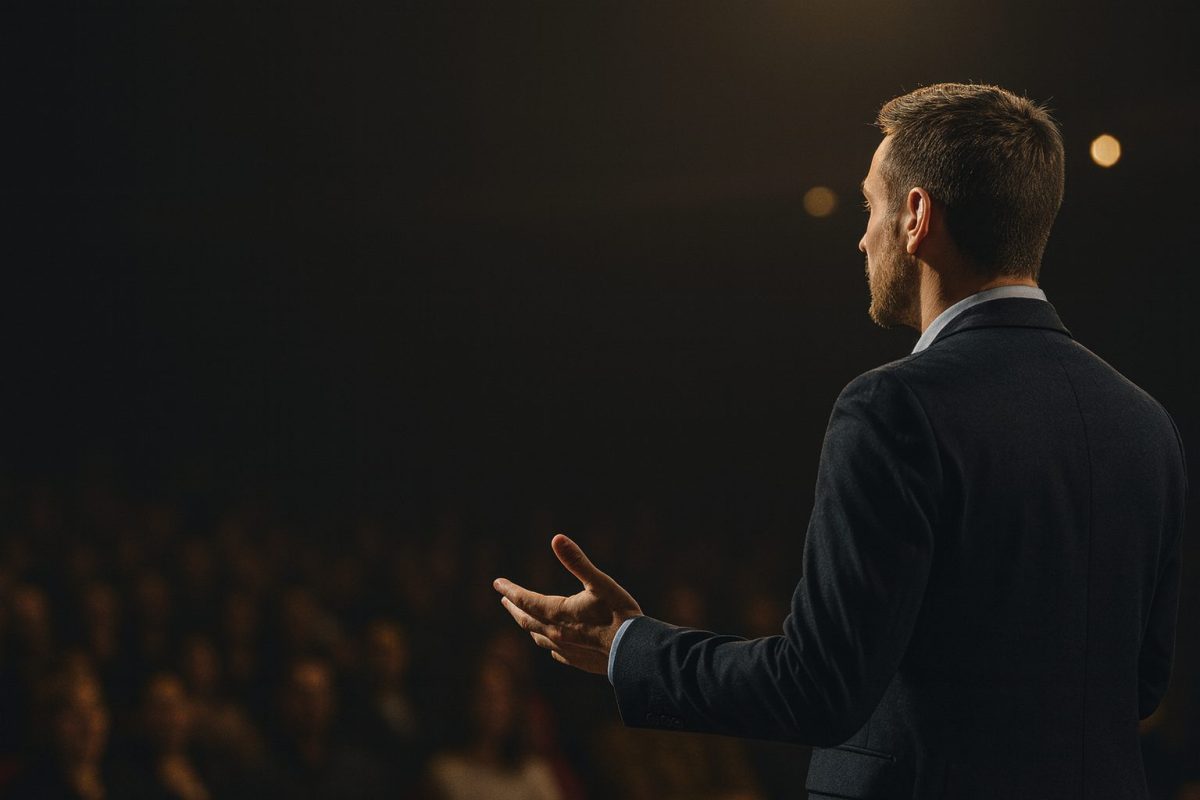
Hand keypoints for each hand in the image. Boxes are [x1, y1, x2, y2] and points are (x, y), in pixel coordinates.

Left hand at [494, 534, 641, 674]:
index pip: (526, 600)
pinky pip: (554, 651)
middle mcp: (556, 633)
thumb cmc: (620, 613)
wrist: (635, 652)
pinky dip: (547, 641)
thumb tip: (557, 538)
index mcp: (558, 613)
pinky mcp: (578, 661)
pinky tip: (551, 642)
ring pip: (538, 636)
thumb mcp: (600, 582)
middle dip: (514, 607)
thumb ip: (577, 561)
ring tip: (523, 617)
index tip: (497, 583)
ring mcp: (566, 650)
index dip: (510, 590)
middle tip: (504, 598)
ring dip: (527, 624)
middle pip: (526, 619)